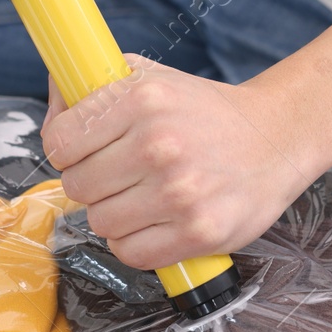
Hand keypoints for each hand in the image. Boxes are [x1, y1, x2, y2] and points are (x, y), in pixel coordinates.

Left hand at [40, 56, 321, 270]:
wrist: (275, 139)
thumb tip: (55, 93)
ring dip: (114, 214)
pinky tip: (155, 221)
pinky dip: (135, 242)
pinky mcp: (198, 232)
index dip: (65, 149)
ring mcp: (179, 192)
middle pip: (76, 186)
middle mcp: (158, 145)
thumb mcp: (153, 78)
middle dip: (91, 183)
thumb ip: (97, 82)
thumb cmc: (205, 112)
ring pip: (100, 222)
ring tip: (141, 197)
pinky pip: (131, 252)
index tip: (82, 151)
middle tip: (118, 175)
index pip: (60, 142)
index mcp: (143, 99)